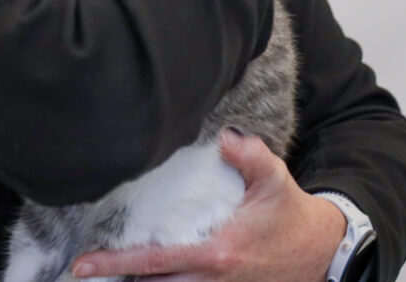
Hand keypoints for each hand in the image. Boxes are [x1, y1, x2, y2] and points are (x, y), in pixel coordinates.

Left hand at [70, 130, 345, 280]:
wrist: (323, 253)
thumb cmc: (290, 213)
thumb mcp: (274, 178)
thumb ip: (249, 155)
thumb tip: (224, 138)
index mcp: (217, 254)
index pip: (155, 262)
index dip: (116, 264)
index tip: (81, 265)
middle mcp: (213, 281)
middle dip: (117, 281)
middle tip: (82, 269)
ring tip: (103, 271)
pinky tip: (141, 274)